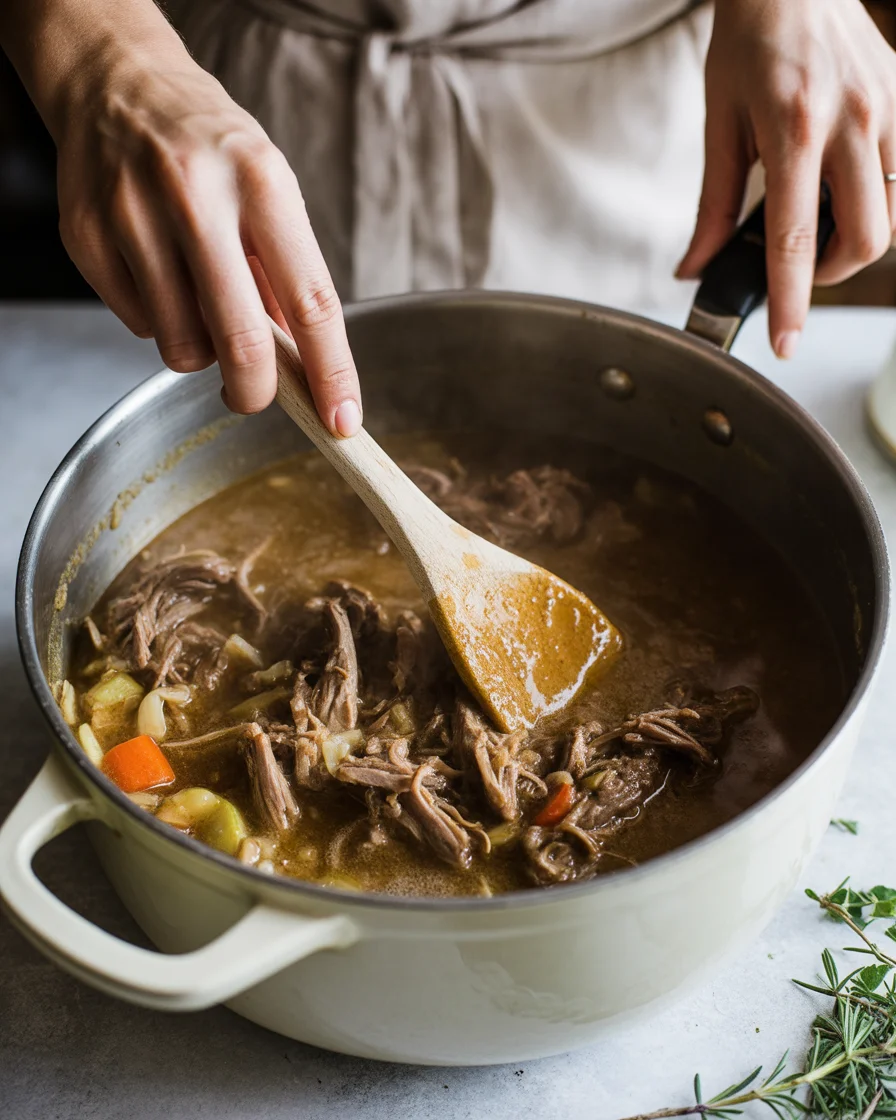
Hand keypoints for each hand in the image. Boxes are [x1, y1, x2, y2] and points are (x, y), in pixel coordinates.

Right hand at [9, 0, 360, 431]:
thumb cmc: (211, 148)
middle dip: (254, 391)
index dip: (331, 372)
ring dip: (199, 349)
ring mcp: (134, 216)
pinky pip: (137, 325)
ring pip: (180, 346)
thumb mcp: (270, 190)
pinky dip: (157, 321)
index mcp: (263, 183)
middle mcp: (197, 196)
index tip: (342, 420)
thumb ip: (286, 275)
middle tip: (254, 396)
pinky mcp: (88, 236)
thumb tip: (303, 363)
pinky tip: (157, 274)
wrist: (117, 81)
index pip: (312, 301)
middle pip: (239, 340)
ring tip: (199, 301)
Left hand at [677, 0, 895, 358]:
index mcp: (793, 130)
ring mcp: (888, 110)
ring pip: (891, 214)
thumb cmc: (750, 43)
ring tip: (816, 215)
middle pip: (865, 240)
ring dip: (853, 236)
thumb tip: (695, 267)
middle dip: (830, 272)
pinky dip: (875, 199)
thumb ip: (713, 206)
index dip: (790, 301)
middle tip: (796, 263)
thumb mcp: (718, 124)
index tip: (786, 342)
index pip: (793, 240)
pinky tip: (842, 184)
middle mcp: (851, 121)